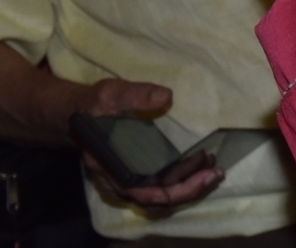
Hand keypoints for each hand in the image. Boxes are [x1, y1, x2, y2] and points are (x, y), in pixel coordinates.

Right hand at [75, 80, 223, 211]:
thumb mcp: (110, 96)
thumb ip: (135, 96)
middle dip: (191, 187)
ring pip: (165, 191)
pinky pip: (164, 181)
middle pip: (160, 198)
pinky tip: (202, 159)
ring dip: (191, 181)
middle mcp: (122, 182)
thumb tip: (166, 97)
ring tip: (212, 162)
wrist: (80, 112)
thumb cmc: (94, 107)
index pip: (146, 195)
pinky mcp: (141, 169)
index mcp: (112, 172)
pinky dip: (185, 175)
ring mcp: (132, 177)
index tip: (202, 178)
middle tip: (215, 170)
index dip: (176, 192)